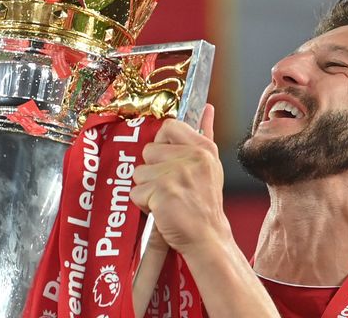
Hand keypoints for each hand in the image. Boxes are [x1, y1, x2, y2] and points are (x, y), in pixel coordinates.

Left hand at [130, 104, 232, 255]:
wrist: (208, 238)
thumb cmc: (205, 204)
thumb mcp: (211, 165)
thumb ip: (206, 133)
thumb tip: (207, 108)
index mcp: (203, 148)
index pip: (169, 126)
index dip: (162, 145)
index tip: (168, 162)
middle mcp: (192, 157)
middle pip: (148, 151)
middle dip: (152, 171)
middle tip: (171, 188)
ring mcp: (176, 174)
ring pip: (139, 173)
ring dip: (147, 189)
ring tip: (167, 200)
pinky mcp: (162, 193)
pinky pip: (135, 193)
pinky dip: (144, 205)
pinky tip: (162, 210)